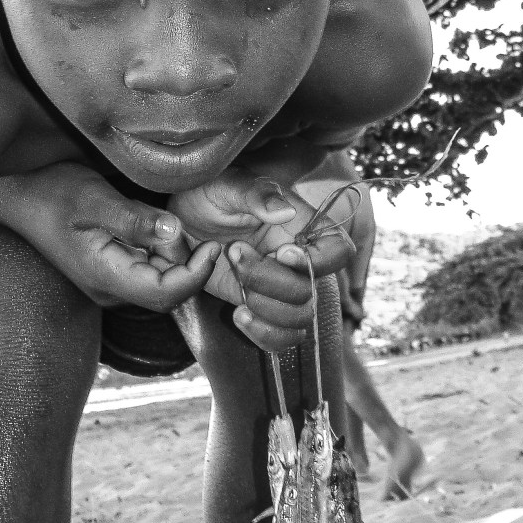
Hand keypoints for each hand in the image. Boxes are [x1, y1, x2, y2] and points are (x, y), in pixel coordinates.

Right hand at [0, 163, 221, 311]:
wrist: (18, 197)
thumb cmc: (51, 192)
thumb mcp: (94, 198)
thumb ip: (134, 219)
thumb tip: (175, 232)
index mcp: (106, 276)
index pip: (165, 294)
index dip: (196, 275)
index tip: (212, 246)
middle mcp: (109, 290)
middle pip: (167, 294)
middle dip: (191, 268)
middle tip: (204, 232)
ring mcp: (109, 284)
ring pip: (160, 283)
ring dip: (178, 259)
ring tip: (181, 223)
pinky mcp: (110, 273)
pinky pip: (148, 272)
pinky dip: (164, 254)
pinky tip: (162, 227)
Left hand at [168, 170, 352, 350]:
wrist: (183, 218)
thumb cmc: (210, 192)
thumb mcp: (227, 184)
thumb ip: (255, 194)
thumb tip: (284, 211)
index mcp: (302, 226)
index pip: (338, 251)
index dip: (317, 261)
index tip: (280, 252)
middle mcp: (298, 261)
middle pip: (310, 292)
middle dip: (269, 281)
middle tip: (234, 251)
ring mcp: (281, 288)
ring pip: (300, 320)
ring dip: (266, 310)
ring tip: (237, 288)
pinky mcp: (262, 307)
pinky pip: (283, 338)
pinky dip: (264, 336)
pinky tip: (238, 315)